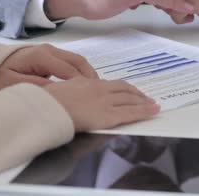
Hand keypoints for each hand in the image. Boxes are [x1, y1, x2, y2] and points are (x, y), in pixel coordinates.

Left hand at [0, 44, 97, 91]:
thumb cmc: (1, 74)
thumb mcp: (14, 84)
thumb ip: (37, 87)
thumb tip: (59, 94)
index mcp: (41, 56)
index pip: (67, 70)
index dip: (80, 83)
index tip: (89, 97)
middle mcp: (50, 50)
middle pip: (78, 61)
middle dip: (90, 77)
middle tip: (99, 94)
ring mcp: (53, 50)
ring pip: (78, 60)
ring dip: (88, 74)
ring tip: (95, 90)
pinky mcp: (54, 53)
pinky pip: (73, 61)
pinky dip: (82, 72)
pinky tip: (85, 84)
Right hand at [45, 78, 159, 131]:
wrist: (45, 109)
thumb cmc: (46, 102)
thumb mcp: (58, 91)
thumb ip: (69, 91)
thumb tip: (69, 95)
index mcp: (87, 83)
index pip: (110, 84)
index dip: (123, 88)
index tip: (130, 91)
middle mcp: (99, 90)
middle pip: (124, 90)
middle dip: (137, 94)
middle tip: (147, 98)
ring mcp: (105, 102)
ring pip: (130, 100)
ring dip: (144, 102)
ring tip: (153, 105)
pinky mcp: (108, 116)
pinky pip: (130, 113)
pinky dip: (144, 112)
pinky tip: (153, 112)